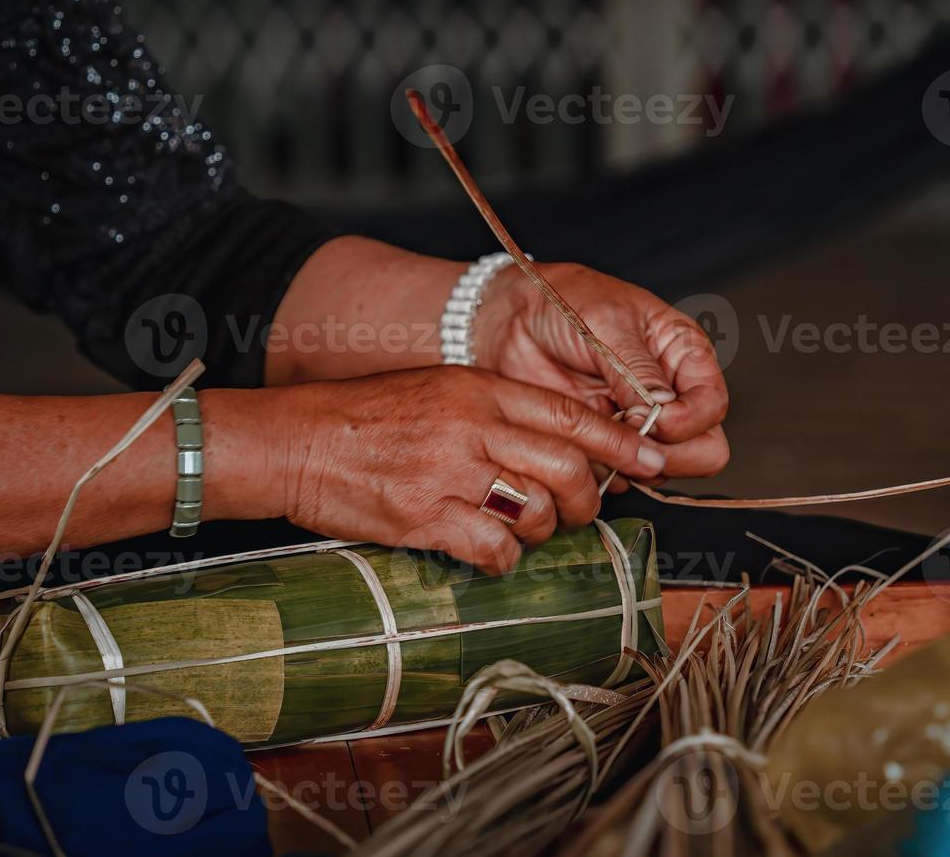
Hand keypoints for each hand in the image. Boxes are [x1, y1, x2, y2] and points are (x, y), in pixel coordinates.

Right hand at [263, 366, 669, 572]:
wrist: (294, 442)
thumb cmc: (363, 419)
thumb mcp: (436, 391)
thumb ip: (492, 411)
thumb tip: (552, 444)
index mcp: (479, 389)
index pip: (570, 414)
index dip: (621, 442)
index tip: (655, 461)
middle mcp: (472, 426)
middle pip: (569, 466)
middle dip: (588, 500)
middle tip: (579, 514)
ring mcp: (449, 472)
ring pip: (538, 510)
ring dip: (544, 532)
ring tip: (524, 532)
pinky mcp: (425, 517)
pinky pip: (494, 548)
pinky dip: (504, 560)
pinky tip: (490, 555)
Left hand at [473, 263, 728, 486]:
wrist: (510, 318)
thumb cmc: (562, 303)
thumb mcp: (605, 323)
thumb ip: (637, 373)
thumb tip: (661, 416)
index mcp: (683, 356)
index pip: (712, 407)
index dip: (689, 423)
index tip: (654, 421)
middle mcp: (670, 395)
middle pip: (703, 450)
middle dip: (667, 454)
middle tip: (626, 436)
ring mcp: (638, 425)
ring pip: (660, 471)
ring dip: (627, 462)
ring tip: (591, 429)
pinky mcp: (604, 445)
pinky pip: (616, 477)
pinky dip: (597, 468)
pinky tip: (573, 438)